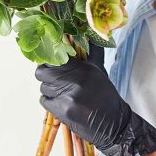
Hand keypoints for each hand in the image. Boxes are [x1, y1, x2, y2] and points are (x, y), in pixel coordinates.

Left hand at [35, 43, 155, 155]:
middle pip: (42, 71)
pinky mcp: (60, 111)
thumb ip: (89, 52)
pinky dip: (49, 100)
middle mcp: (72, 81)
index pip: (55, 56)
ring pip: (43, 86)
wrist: (113, 123)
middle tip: (53, 75)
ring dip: (49, 87)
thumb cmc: (105, 95)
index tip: (52, 58)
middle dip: (46, 72)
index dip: (50, 57)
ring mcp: (65, 97)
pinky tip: (60, 101)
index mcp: (82, 69)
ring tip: (60, 90)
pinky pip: (44, 100)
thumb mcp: (98, 70)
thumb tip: (83, 32)